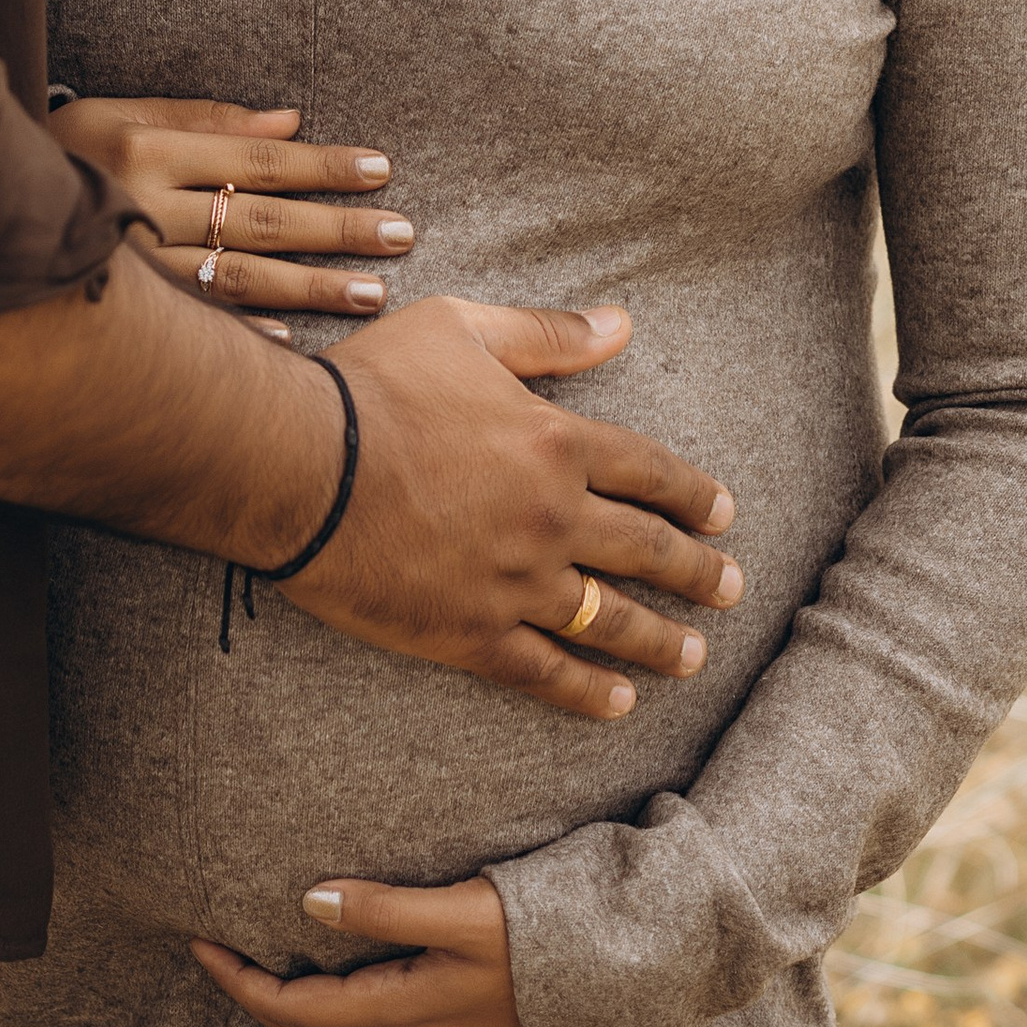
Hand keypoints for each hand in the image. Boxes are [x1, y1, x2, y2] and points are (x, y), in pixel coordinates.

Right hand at [52, 96, 411, 325]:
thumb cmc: (61, 151)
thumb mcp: (120, 113)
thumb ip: (204, 117)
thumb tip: (289, 122)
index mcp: (143, 148)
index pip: (255, 158)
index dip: (321, 165)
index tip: (380, 170)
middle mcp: (139, 207)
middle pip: (259, 220)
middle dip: (336, 229)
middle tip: (400, 235)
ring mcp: (131, 267)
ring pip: (238, 278)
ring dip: (311, 287)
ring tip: (372, 293)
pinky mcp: (122, 308)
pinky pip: (194, 322)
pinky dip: (243, 331)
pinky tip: (292, 341)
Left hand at [192, 879, 526, 1026]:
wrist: (607, 973)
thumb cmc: (536, 932)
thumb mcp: (459, 909)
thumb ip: (384, 908)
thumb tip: (310, 902)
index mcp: (399, 1009)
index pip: (294, 1008)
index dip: (240, 981)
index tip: (201, 945)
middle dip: (253, 1002)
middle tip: (216, 957)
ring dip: (288, 1019)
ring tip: (258, 978)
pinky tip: (328, 1002)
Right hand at [293, 298, 741, 722]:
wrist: (296, 464)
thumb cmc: (371, 385)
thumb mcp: (461, 330)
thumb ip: (546, 335)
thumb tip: (621, 324)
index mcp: (557, 441)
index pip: (650, 473)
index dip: (693, 495)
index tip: (723, 515)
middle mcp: (553, 516)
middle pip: (647, 551)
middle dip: (697, 573)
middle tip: (731, 589)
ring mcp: (517, 582)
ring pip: (609, 620)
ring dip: (660, 639)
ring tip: (694, 656)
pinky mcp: (472, 633)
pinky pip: (546, 672)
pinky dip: (588, 691)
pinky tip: (619, 702)